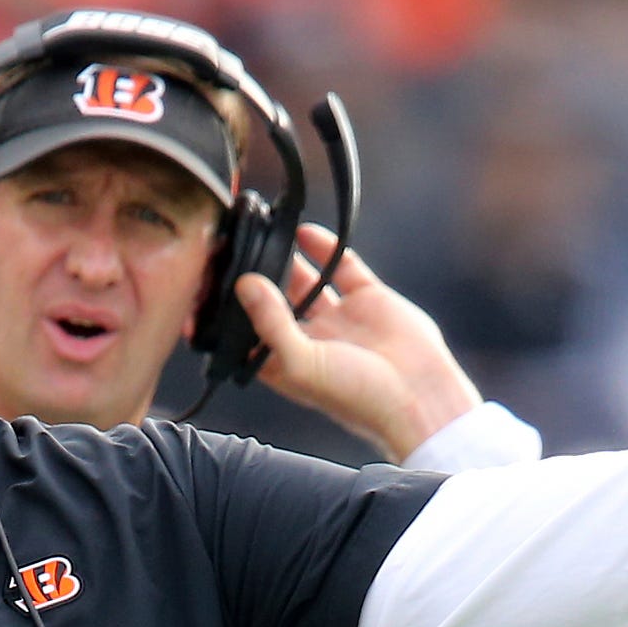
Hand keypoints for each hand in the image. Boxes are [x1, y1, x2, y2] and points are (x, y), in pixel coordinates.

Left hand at [233, 226, 481, 461]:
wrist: (419, 395)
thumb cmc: (356, 395)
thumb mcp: (301, 362)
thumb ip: (270, 323)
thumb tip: (245, 284)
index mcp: (284, 363)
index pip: (246, 331)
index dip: (230, 310)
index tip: (208, 282)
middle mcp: (307, 339)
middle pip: (273, 300)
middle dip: (257, 277)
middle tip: (235, 247)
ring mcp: (336, 317)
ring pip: (305, 280)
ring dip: (288, 259)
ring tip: (267, 233)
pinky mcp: (367, 297)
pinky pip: (340, 266)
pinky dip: (324, 247)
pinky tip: (304, 231)